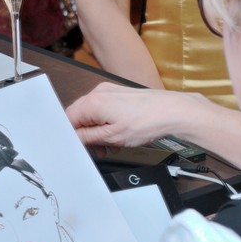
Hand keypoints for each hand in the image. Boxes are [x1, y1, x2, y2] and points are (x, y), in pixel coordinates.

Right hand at [67, 82, 189, 148]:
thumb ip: (87, 137)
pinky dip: (106, 123)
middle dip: (86, 135)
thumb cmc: (147, 122)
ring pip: (93, 113)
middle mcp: (99, 92)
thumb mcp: (112, 137)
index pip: (68, 119)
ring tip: (110, 146)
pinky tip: (117, 135)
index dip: (72, 135)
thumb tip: (74, 138)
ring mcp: (110, 91)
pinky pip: (104, 109)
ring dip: (97, 131)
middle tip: (97, 150)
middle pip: (80, 115)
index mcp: (93, 102)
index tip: (79, 147)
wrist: (171, 111)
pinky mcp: (120, 94)